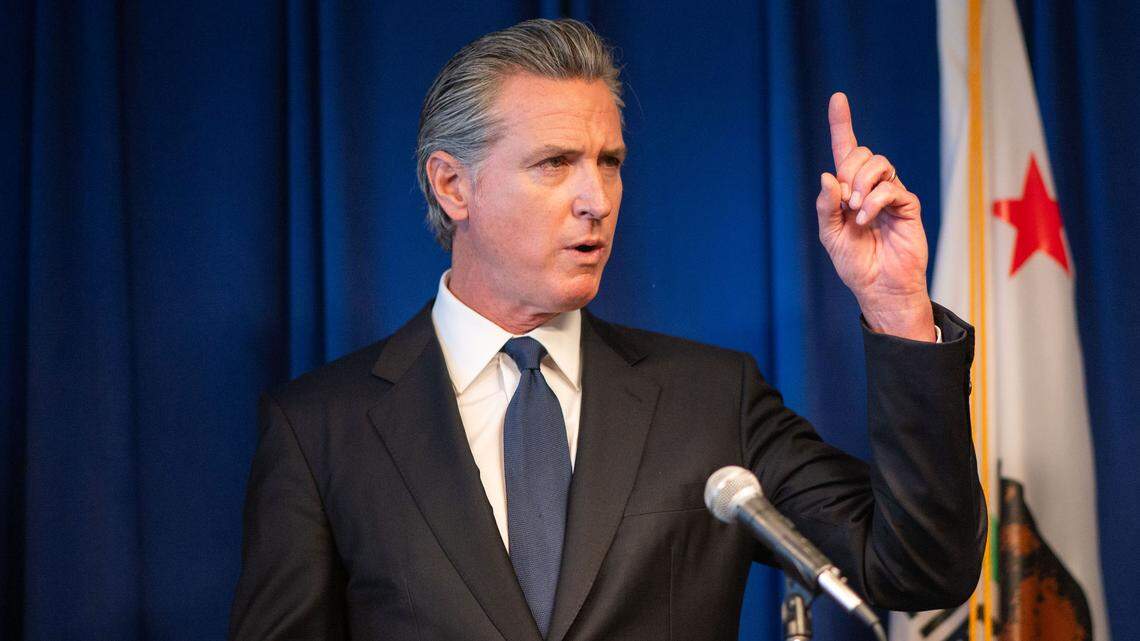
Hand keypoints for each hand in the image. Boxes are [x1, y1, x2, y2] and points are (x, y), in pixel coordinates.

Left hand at [816, 92, 935, 341]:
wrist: (879, 286)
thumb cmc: (855, 263)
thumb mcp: (830, 235)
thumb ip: (827, 207)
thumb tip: (828, 176)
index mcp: (849, 190)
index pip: (846, 150)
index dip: (842, 123)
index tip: (837, 98)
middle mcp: (871, 186)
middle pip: (862, 153)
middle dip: (849, 170)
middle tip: (845, 200)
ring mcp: (891, 194)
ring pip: (878, 164)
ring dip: (861, 183)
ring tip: (856, 211)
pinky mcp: (908, 205)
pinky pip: (891, 188)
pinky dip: (874, 201)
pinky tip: (867, 219)